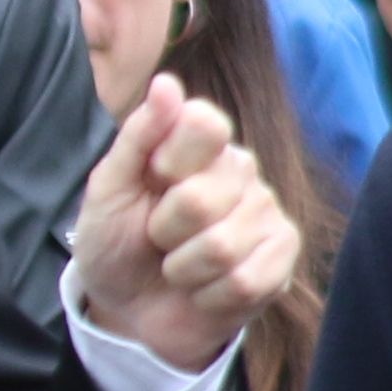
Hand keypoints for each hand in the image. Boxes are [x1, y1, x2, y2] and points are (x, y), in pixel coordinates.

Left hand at [75, 76, 302, 372]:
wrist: (128, 307)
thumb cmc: (117, 240)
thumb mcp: (109, 188)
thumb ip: (138, 135)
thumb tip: (166, 83)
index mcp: (200, 143)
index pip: (204, 124)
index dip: (169, 162)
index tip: (151, 181)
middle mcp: (242, 170)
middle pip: (200, 198)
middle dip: (163, 231)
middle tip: (159, 237)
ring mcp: (267, 213)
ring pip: (221, 247)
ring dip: (183, 269)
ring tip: (179, 265)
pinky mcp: (281, 258)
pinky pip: (246, 281)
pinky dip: (209, 296)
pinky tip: (204, 290)